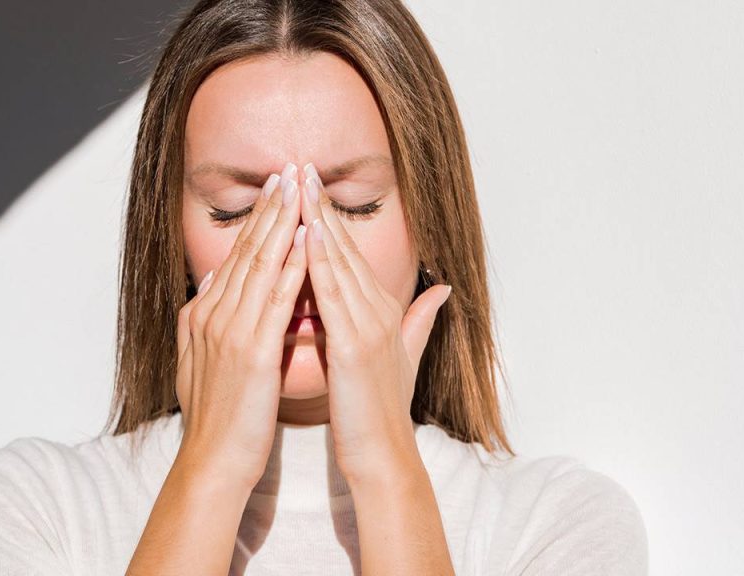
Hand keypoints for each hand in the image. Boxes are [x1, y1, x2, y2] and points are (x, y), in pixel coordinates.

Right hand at [175, 162, 307, 489]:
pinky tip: (305, 241)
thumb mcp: (202, 358)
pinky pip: (275, 300)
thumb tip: (211, 279)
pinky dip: (290, 266)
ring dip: (281, 224)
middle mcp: (213, 315)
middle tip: (287, 171)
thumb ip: (204, 315)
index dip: (256, 221)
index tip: (274, 189)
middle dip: (269, 209)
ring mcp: (229, 331)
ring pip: (259, 265)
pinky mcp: (251, 352)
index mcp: (204, 316)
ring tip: (298, 189)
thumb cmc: (218, 416)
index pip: (235, 258)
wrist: (213, 461)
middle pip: (246, 251)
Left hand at [298, 162, 452, 487]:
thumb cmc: (383, 410)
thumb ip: (420, 320)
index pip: (352, 254)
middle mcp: (379, 311)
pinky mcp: (356, 347)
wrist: (383, 454)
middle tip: (301, 167)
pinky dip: (320, 264)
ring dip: (318, 221)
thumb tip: (444, 290)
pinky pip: (333, 296)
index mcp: (382, 311)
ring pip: (340, 263)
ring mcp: (370, 326)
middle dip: (322, 206)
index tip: (310, 186)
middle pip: (346, 248)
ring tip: (299, 186)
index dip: (332, 218)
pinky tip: (307, 236)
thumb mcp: (404, 357)